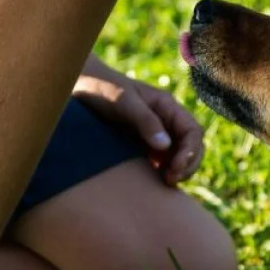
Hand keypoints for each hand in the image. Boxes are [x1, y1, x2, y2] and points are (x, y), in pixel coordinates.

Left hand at [73, 59, 203, 185]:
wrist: (77, 86)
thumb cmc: (101, 88)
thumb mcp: (124, 102)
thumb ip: (146, 121)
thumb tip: (166, 146)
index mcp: (167, 106)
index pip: (193, 131)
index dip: (190, 152)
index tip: (175, 168)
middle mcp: (165, 120)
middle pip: (191, 146)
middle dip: (187, 165)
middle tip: (171, 180)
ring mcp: (154, 133)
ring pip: (178, 156)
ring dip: (178, 171)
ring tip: (164, 183)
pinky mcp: (141, 144)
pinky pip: (161, 161)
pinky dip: (162, 172)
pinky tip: (153, 181)